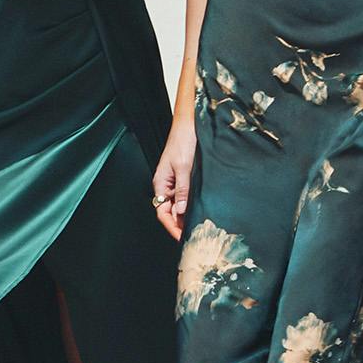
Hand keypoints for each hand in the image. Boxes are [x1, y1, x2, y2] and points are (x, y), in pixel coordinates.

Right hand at [152, 119, 196, 241]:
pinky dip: (192, 205)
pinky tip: (202, 210)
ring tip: (200, 227)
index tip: (182, 238)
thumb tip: (181, 211)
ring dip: (187, 216)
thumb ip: (182, 190)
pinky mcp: (185, 177)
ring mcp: (176, 181)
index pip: (162, 212)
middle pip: (171, 212)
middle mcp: (167, 184)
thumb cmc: (183, 140)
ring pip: (179, 205)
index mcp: (161, 183)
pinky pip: (186, 196)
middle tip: (194, 236)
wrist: (190, 124)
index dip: (172, 227)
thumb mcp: (184, 166)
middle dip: (180, 225)